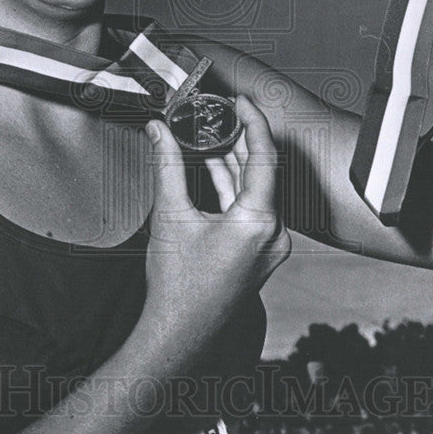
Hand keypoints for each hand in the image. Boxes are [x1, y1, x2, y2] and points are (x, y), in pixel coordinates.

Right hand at [142, 95, 290, 337]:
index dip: (253, 122)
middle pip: (261, 171)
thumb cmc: (178, 286)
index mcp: (259, 221)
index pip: (264, 156)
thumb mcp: (170, 215)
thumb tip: (159, 131)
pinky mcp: (258, 253)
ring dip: (233, 162)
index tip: (241, 101)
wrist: (178, 332)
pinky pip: (250, 209)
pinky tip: (212, 167)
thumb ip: (167, 165)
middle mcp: (273, 234)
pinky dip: (231, 187)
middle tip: (221, 111)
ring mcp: (268, 245)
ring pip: (254, 190)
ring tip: (212, 132)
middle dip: (239, 139)